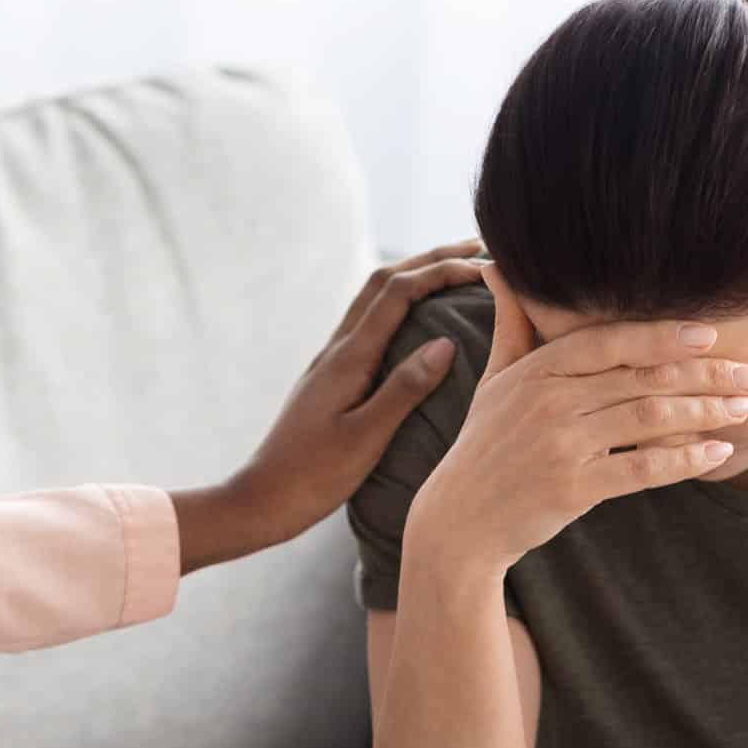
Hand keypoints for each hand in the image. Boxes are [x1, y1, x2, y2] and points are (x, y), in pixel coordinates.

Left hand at [173, 242, 489, 571]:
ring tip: (454, 271)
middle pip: (384, 281)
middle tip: (478, 248)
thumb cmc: (313, 476)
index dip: (442, 270)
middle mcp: (336, 349)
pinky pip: (369, 324)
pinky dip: (399, 305)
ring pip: (374, 299)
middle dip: (431, 259)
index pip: (398, 292)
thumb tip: (445, 343)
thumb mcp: (366, 437)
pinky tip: (417, 320)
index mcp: (348, 358)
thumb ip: (404, 389)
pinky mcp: (330, 378)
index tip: (485, 267)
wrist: (262, 499)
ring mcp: (331, 361)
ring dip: (414, 276)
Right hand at [404, 281, 747, 578]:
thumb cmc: (484, 446)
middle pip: (642, 377)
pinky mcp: (573, 488)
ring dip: (707, 412)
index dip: (665, 336)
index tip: (713, 336)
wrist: (459, 521)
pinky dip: (686, 459)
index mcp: (536, 371)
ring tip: (745, 410)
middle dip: (707, 375)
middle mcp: (549, 402)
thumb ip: (512, 325)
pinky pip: (643, 467)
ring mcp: (561, 445)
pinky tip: (719, 452)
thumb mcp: (493, 380)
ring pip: (651, 418)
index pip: (610, 342)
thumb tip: (497, 266)